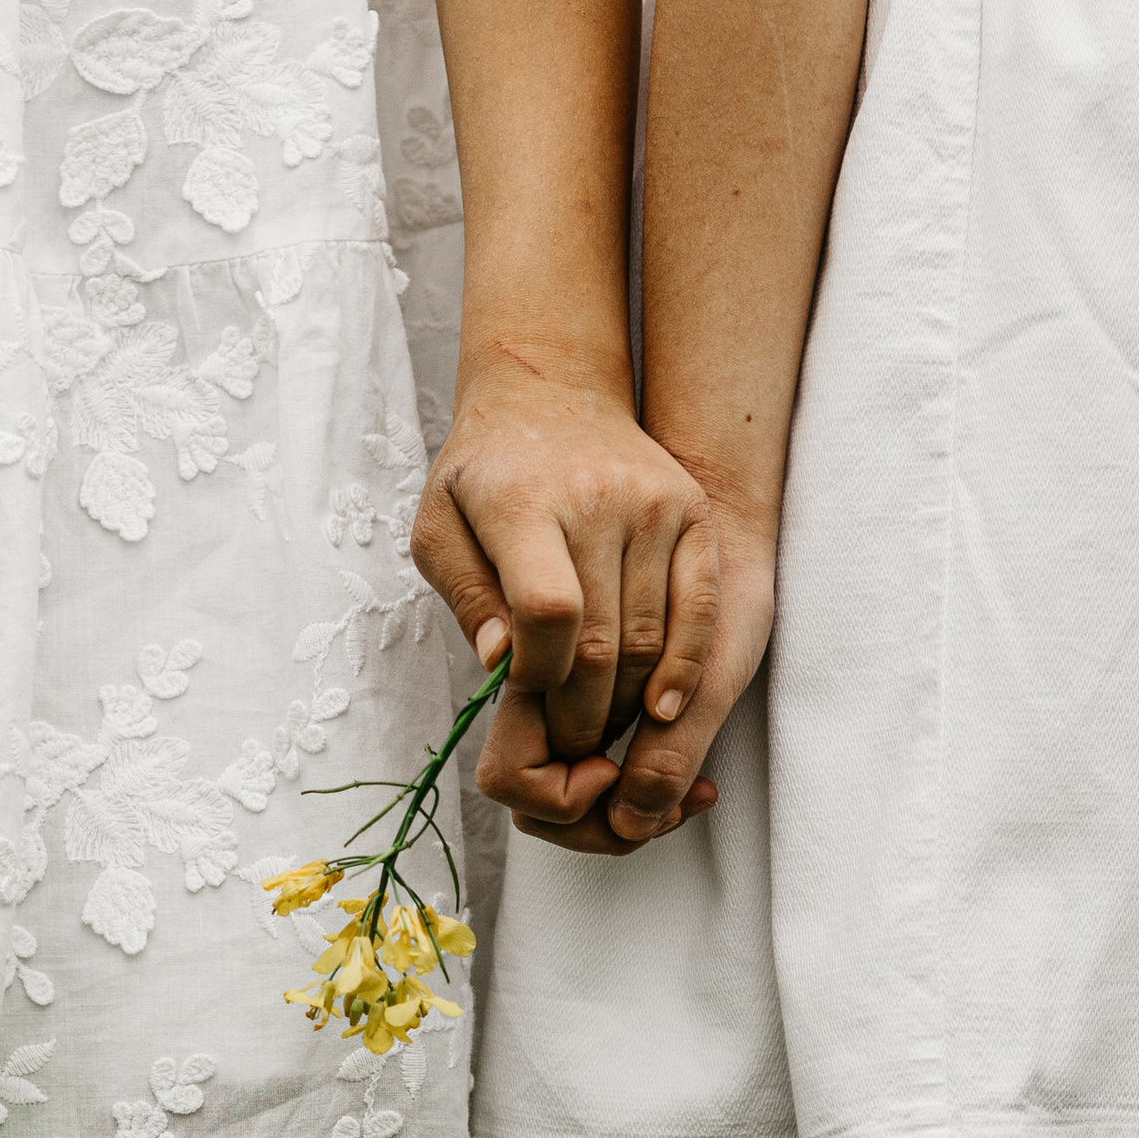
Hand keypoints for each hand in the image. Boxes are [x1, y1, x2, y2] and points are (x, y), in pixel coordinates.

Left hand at [411, 341, 718, 767]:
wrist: (551, 394)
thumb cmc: (484, 474)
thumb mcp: (439, 527)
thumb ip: (466, 598)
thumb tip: (503, 666)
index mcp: (525, 503)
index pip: (547, 611)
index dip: (537, 673)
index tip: (522, 691)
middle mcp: (598, 500)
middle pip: (602, 640)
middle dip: (581, 712)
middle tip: (565, 743)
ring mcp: (655, 506)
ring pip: (651, 638)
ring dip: (625, 703)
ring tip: (600, 725)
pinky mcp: (691, 514)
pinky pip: (699, 609)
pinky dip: (685, 668)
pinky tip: (662, 707)